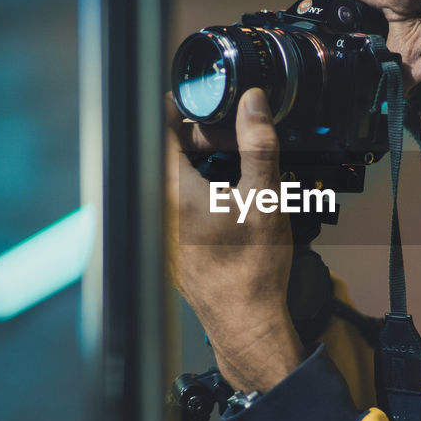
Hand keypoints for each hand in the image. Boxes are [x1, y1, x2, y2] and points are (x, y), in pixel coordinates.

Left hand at [167, 88, 303, 392]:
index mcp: (172, 189)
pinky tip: (228, 202)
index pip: (162, 127)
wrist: (244, 320)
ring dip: (202, 165)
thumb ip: (257, 143)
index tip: (205, 100)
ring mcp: (159, 228)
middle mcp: (156, 207)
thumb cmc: (250, 268)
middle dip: (202, 138)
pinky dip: (199, 191)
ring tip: (236, 171)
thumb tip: (253, 104)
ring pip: (172, 177)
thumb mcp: (264, 196)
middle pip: (168, 151)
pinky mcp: (167, 245)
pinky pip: (175, 203)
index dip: (185, 107)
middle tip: (237, 139)